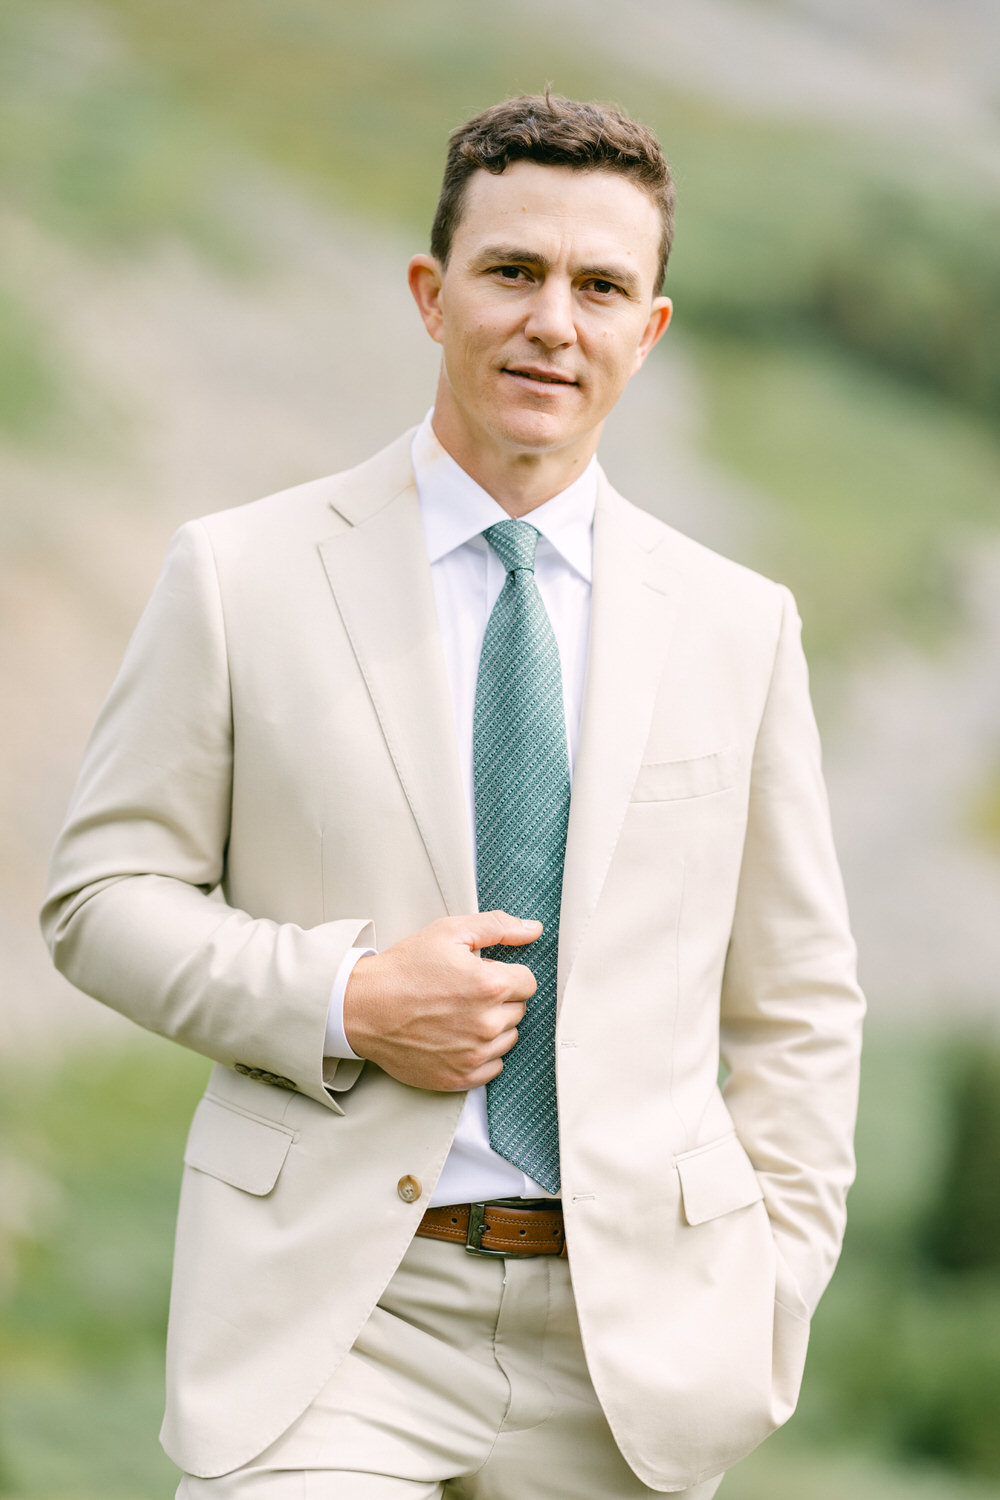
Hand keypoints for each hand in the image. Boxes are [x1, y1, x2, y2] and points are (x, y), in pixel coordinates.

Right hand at [343, 911, 540, 1091]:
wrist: (363, 1008)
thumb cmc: (404, 968)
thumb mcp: (448, 932)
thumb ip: (497, 926)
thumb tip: (533, 930)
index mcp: (489, 985)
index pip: (528, 982)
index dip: (505, 974)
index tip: (482, 974)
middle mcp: (487, 1023)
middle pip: (519, 1010)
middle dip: (499, 999)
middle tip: (465, 992)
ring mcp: (474, 1054)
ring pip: (508, 1038)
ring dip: (492, 1026)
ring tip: (458, 1014)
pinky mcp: (461, 1077)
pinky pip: (494, 1066)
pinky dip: (481, 1053)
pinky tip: (457, 1037)